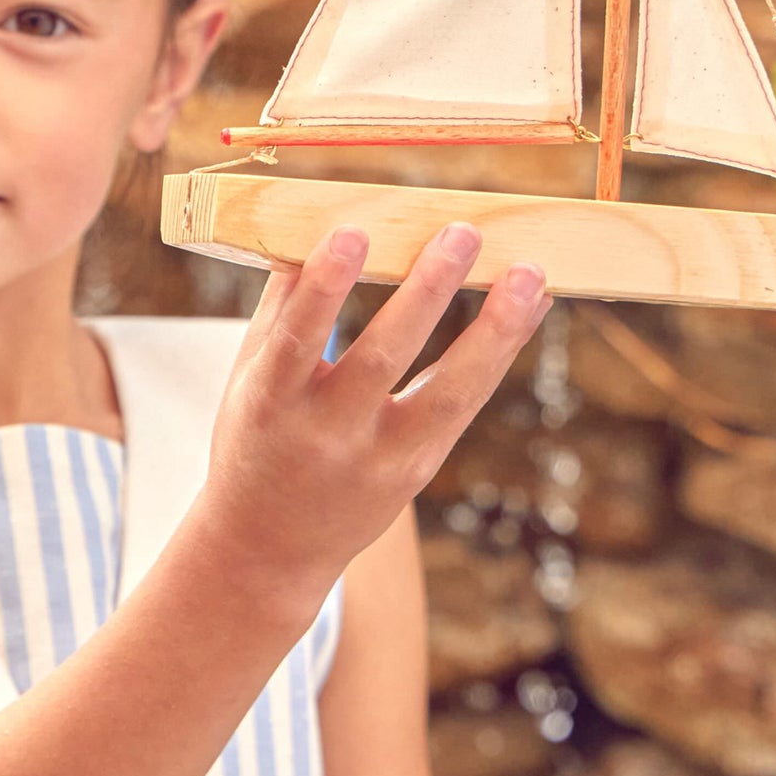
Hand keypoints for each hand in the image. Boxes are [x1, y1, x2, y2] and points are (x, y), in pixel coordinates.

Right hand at [203, 221, 549, 598]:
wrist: (266, 547)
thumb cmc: (255, 441)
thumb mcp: (246, 379)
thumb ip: (281, 310)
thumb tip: (319, 227)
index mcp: (270, 402)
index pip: (297, 338)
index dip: (324, 286)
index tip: (353, 232)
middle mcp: (325, 433)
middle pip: (383, 358)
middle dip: (426, 292)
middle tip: (461, 233)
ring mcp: (377, 458)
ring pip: (447, 391)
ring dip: (494, 329)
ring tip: (529, 274)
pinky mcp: (415, 471)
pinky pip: (464, 406)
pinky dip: (499, 353)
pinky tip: (529, 309)